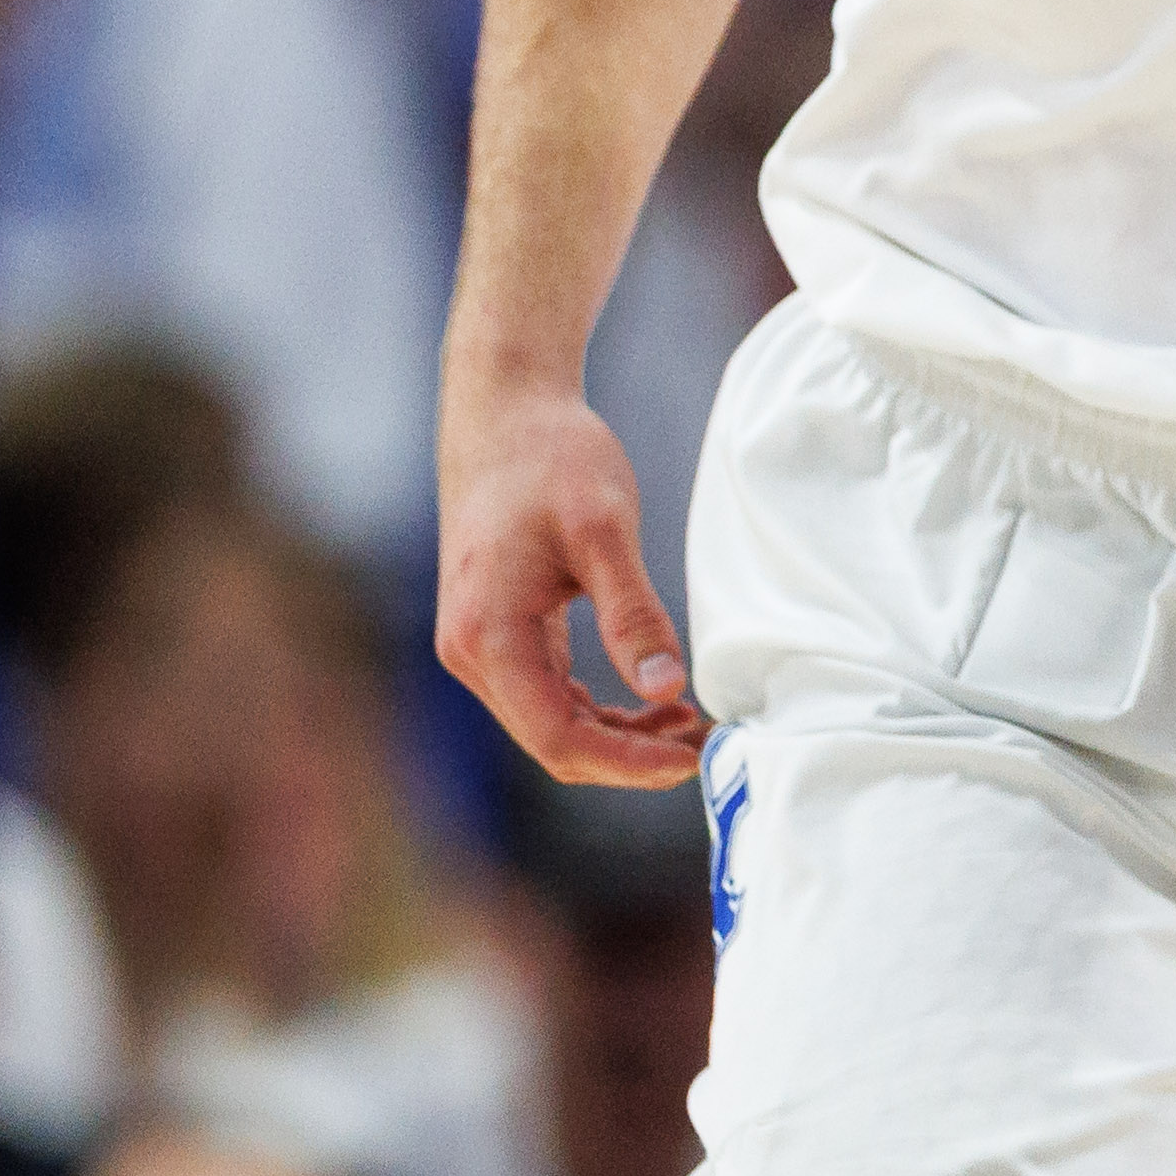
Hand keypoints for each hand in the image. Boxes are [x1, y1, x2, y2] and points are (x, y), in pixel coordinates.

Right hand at [433, 372, 706, 786]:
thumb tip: (666, 690)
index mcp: (487, 637)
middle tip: (705, 741)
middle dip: (630, 754)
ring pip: (552, 722)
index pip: (557, 737)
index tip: (693, 759)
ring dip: (620, 734)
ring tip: (690, 720)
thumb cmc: (551, 460)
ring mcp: (480, 646)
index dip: (627, 762)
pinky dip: (601, 707)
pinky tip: (655, 698)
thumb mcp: (605, 531)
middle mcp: (471, 654)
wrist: (505, 413)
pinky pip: (549, 693)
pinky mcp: (499, 633)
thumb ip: (632, 614)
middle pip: (553, 742)